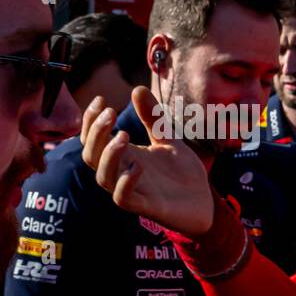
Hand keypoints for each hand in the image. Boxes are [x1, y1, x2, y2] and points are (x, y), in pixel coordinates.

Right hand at [79, 86, 214, 236]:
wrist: (205, 203)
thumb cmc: (182, 174)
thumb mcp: (169, 140)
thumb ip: (153, 119)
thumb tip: (137, 88)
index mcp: (124, 156)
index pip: (92, 139)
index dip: (90, 120)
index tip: (101, 99)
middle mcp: (122, 173)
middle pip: (91, 155)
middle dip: (96, 133)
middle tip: (111, 114)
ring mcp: (133, 190)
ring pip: (103, 177)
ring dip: (108, 155)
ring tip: (123, 135)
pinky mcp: (147, 207)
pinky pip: (123, 198)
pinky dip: (125, 183)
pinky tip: (138, 167)